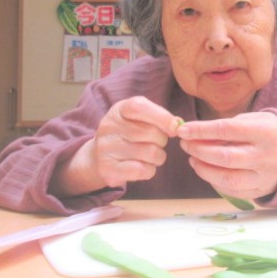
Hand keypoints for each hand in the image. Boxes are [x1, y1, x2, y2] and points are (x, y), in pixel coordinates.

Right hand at [54, 96, 180, 195]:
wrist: (98, 156)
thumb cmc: (128, 134)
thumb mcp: (139, 119)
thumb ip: (159, 117)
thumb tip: (178, 124)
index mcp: (119, 110)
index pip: (140, 107)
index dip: (162, 117)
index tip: (175, 127)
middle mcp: (109, 126)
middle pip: (150, 133)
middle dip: (162, 140)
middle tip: (156, 143)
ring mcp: (106, 148)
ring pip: (150, 153)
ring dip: (158, 157)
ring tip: (149, 155)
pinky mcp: (108, 168)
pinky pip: (142, 170)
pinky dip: (149, 170)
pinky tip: (142, 166)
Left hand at [177, 112, 276, 199]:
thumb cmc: (267, 131)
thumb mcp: (252, 119)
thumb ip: (226, 126)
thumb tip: (194, 134)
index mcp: (265, 131)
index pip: (226, 130)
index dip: (201, 130)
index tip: (183, 130)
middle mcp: (266, 155)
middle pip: (225, 157)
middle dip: (199, 150)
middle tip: (185, 144)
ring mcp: (265, 176)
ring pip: (228, 178)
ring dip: (203, 169)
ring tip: (193, 159)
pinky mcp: (262, 190)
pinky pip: (234, 191)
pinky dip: (215, 182)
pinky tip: (206, 171)